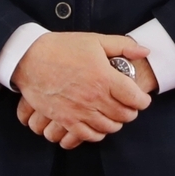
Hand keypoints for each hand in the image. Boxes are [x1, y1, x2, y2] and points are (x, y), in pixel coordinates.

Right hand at [13, 33, 151, 146]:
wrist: (29, 58)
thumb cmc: (62, 47)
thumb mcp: (95, 40)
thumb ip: (123, 45)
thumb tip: (145, 51)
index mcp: (105, 78)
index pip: (135, 99)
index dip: (143, 101)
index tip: (142, 98)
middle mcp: (94, 97)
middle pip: (124, 115)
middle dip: (131, 112)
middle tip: (130, 107)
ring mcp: (79, 111)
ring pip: (108, 127)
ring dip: (116, 123)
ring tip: (115, 116)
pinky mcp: (65, 119)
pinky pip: (88, 135)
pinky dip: (97, 134)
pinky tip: (98, 126)